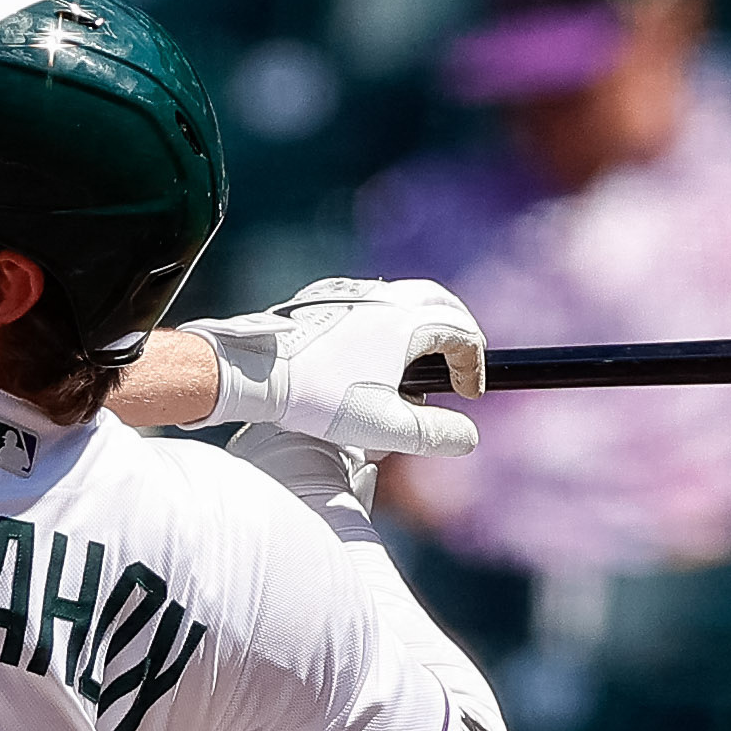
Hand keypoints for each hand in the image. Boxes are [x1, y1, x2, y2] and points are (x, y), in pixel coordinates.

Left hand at [186, 280, 486, 461]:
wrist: (257, 371)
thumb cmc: (318, 397)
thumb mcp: (383, 426)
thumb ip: (432, 434)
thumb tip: (467, 437)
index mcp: (406, 322)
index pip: (462, 333)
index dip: (473, 366)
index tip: (467, 394)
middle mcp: (383, 297)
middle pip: (440, 302)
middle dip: (456, 331)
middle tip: (457, 361)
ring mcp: (352, 293)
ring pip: (403, 298)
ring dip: (421, 324)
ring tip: (416, 360)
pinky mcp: (323, 298)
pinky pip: (369, 301)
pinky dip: (385, 320)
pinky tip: (370, 351)